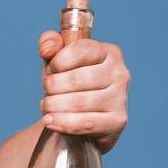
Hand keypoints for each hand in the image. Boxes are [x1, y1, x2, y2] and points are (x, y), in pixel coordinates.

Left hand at [37, 31, 130, 153]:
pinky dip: (62, 123)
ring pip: (79, 102)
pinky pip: (85, 123)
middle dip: (52, 87)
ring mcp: (121, 98)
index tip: (51, 72)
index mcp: (109, 52)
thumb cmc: (69, 86)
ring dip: (53, 106)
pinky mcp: (117, 121)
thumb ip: (50, 45)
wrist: (78, 120)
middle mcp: (120, 73)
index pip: (79, 50)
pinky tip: (50, 120)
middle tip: (47, 94)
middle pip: (76, 78)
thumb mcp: (57, 62)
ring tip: (46, 107)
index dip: (57, 63)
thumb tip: (46, 48)